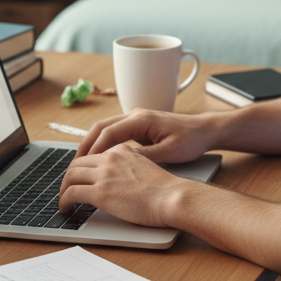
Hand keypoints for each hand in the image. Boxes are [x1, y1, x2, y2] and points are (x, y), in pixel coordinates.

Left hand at [57, 143, 185, 227]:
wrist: (172, 197)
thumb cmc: (166, 190)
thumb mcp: (146, 167)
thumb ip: (129, 167)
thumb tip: (119, 179)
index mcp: (122, 150)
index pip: (94, 155)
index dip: (82, 168)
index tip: (80, 178)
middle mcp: (110, 158)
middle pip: (78, 163)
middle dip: (69, 177)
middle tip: (66, 189)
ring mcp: (104, 174)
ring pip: (70, 176)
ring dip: (63, 189)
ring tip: (63, 200)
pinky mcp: (100, 192)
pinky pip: (72, 193)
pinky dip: (64, 200)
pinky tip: (66, 207)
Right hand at [75, 109, 219, 164]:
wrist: (206, 130)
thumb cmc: (192, 140)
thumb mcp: (170, 152)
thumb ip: (145, 157)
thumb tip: (122, 163)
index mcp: (141, 119)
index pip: (108, 132)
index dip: (94, 150)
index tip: (83, 165)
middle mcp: (135, 115)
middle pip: (101, 127)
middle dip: (85, 145)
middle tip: (74, 165)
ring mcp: (136, 119)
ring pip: (106, 129)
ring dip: (92, 144)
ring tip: (81, 163)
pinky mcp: (139, 126)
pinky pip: (115, 133)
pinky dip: (103, 144)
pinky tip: (99, 159)